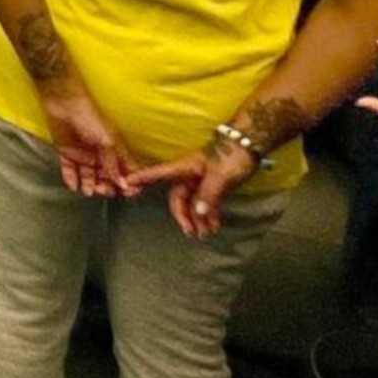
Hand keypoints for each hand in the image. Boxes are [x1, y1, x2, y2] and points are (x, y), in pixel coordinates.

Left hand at [36, 83, 134, 197]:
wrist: (63, 103)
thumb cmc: (89, 117)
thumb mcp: (106, 141)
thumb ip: (113, 163)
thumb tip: (122, 184)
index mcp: (114, 149)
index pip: (125, 170)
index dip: (127, 182)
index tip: (127, 193)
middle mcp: (100, 154)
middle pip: (107, 177)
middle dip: (107, 187)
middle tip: (103, 191)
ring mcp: (83, 154)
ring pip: (89, 176)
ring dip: (90, 185)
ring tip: (89, 191)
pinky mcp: (66, 153)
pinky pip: (70, 170)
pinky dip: (72, 179)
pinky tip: (74, 186)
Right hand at [123, 140, 258, 239]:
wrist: (251, 144)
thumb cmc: (232, 155)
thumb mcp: (220, 175)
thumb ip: (208, 195)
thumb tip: (197, 213)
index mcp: (185, 168)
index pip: (158, 174)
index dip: (142, 178)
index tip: (126, 182)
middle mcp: (190, 176)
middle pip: (179, 199)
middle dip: (184, 216)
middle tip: (192, 232)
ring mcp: (201, 181)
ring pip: (194, 204)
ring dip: (199, 219)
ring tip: (207, 233)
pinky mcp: (213, 186)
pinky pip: (206, 203)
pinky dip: (209, 215)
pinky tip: (215, 225)